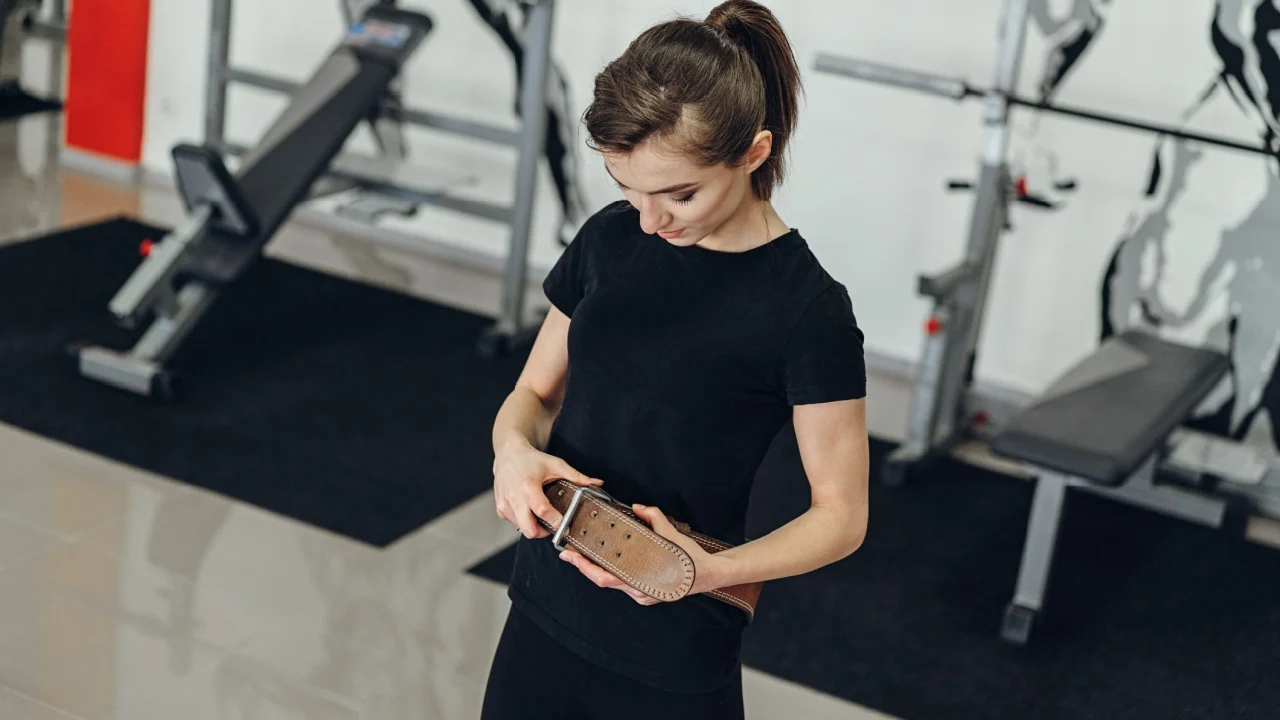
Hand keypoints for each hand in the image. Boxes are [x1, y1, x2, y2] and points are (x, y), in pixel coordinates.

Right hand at [493, 441, 600, 539]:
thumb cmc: (532, 460)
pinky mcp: (500, 510)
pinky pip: (516, 524)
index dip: (555, 521)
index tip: (565, 523)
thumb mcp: (555, 464)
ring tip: (541, 514)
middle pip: (530, 530)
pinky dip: (524, 521)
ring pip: (523, 530)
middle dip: (544, 532)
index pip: (542, 511)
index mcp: (528, 486)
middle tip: (553, 523)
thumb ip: (576, 476)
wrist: (507, 455)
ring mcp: (505, 505)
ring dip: (534, 526)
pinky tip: (529, 509)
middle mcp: (514, 498)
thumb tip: (597, 484)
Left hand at [559, 503, 723, 604]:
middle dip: (583, 567)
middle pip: (603, 581)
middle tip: (567, 554)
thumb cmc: (692, 559)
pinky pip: (622, 583)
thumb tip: (637, 507)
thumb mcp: (673, 535)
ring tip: (580, 556)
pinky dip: (610, 572)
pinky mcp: (645, 593)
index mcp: (643, 582)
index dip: (585, 567)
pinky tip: (603, 562)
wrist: (710, 574)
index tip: (572, 556)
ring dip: (595, 570)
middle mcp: (640, 592)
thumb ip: (654, 518)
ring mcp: (643, 594)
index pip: (606, 578)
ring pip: (612, 583)